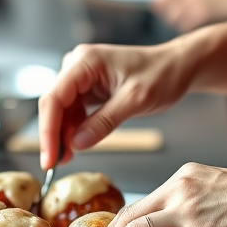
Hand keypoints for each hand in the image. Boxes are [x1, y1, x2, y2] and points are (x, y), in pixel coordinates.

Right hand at [38, 41, 197, 169]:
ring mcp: (84, 75)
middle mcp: (79, 64)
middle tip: (54, 165)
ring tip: (67, 159)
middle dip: (53, 134)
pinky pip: (74, 109)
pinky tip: (76, 145)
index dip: (47, 130)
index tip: (48, 159)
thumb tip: (75, 144)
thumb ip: (104, 122)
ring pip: (62, 109)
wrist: (179, 66)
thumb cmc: (162, 75)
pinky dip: (74, 128)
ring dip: (63, 134)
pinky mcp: (91, 86)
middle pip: (54, 103)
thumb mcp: (135, 100)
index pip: (54, 98)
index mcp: (86, 61)